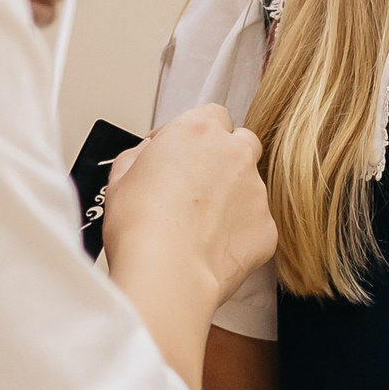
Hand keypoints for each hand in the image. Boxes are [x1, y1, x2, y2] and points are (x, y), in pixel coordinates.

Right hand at [100, 103, 275, 310]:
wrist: (167, 273)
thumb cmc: (140, 226)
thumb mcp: (121, 175)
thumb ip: (143, 154)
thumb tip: (150, 157)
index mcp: (198, 131)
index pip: (212, 115)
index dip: (196, 135)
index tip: (182, 151)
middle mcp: (234, 154)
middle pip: (241, 143)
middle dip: (224, 159)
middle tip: (198, 185)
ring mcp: (256, 191)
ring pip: (250, 186)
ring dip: (231, 198)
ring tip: (200, 226)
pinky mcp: (267, 228)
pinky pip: (256, 224)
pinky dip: (239, 233)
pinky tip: (212, 248)